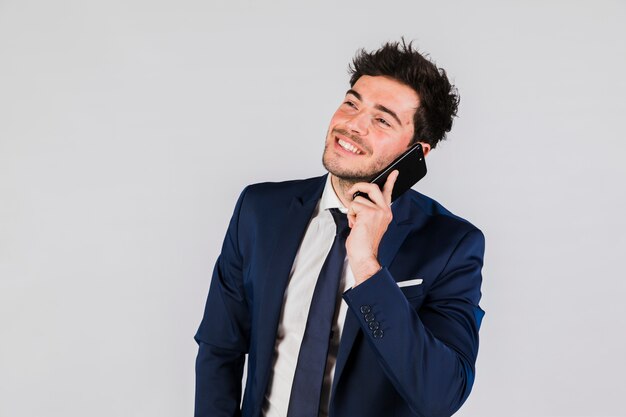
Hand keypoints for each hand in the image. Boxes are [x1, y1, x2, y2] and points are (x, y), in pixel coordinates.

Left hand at [345, 170, 398, 285]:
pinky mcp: (369, 213)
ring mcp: (378, 211)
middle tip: (351, 192)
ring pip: (358, 199)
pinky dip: (350, 215)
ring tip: (356, 223)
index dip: (391, 181)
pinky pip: (354, 205)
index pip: (388, 193)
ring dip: (352, 211)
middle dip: (359, 187)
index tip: (394, 172)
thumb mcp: (368, 223)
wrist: (364, 255)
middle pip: (372, 187)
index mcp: (386, 213)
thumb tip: (358, 199)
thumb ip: (368, 210)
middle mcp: (385, 211)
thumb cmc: (364, 243)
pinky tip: (355, 225)